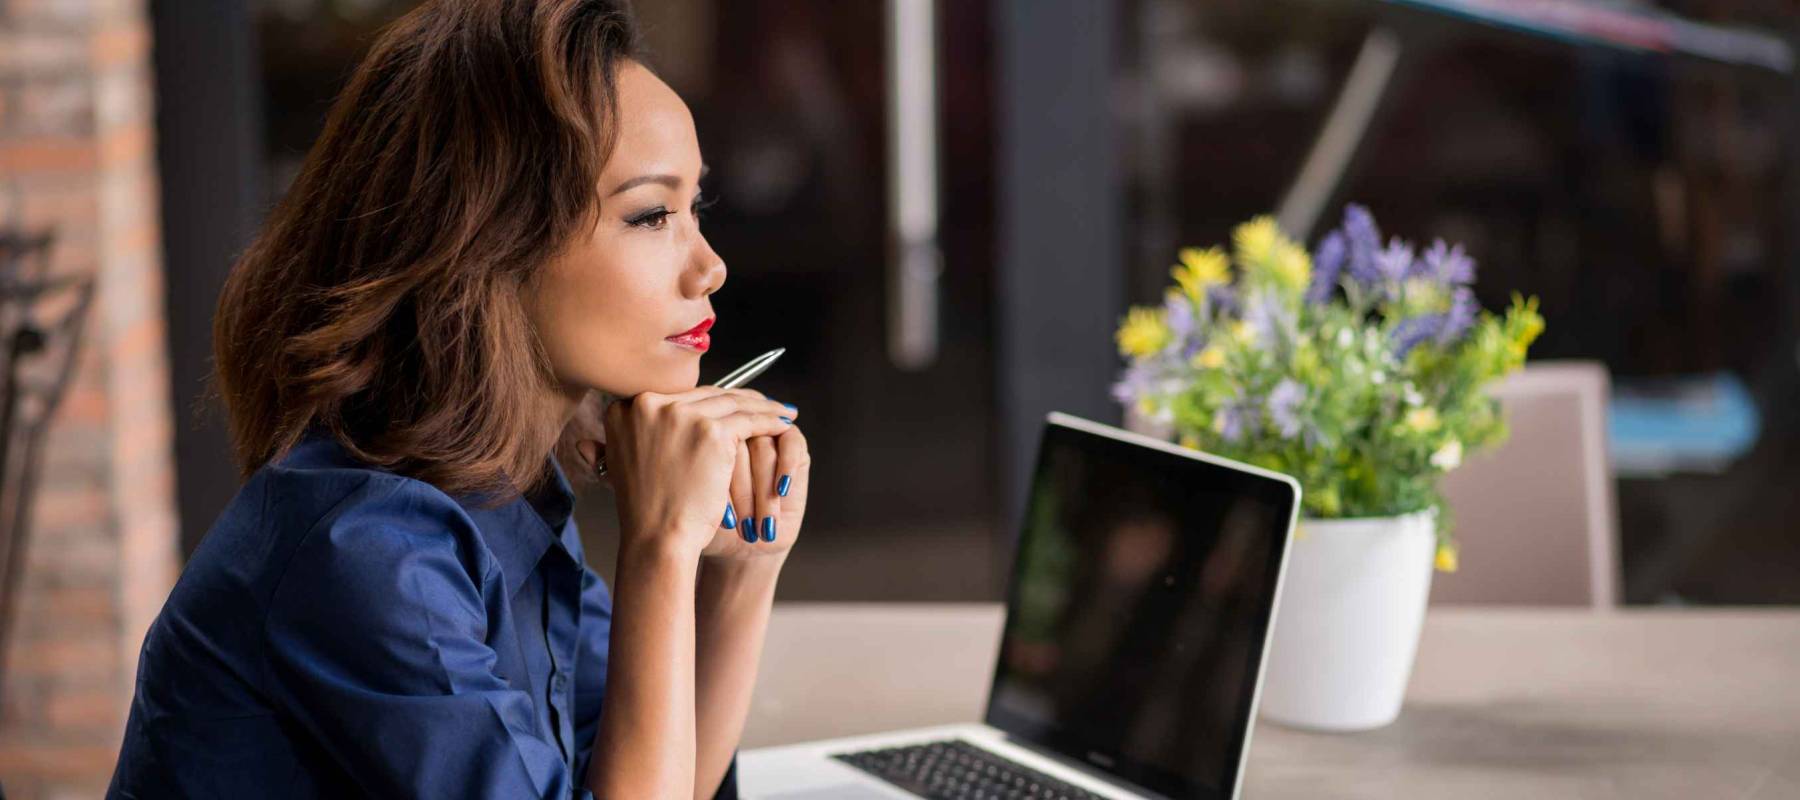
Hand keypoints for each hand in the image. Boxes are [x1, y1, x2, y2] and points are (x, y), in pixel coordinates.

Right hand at [593, 388, 795, 560]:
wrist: (657, 538)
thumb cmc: (646, 510)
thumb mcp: (625, 464)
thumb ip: (632, 439)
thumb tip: (624, 429)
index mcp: (625, 409)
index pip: (679, 396)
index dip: (708, 400)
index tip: (729, 402)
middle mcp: (648, 404)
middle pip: (705, 395)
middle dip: (737, 398)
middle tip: (762, 402)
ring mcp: (680, 415)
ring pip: (731, 403)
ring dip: (760, 406)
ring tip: (779, 411)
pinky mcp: (711, 432)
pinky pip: (750, 420)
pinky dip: (770, 421)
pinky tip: (783, 423)